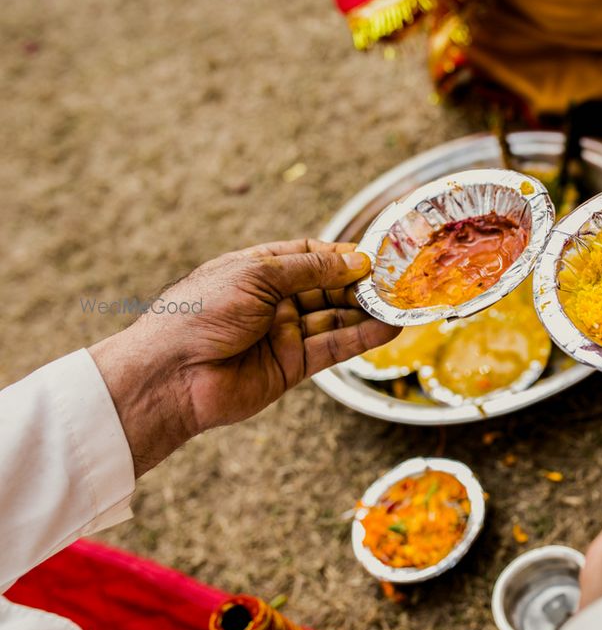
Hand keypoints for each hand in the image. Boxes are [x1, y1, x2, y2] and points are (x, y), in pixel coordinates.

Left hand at [89, 239, 399, 476]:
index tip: (375, 255)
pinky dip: (361, 339)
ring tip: (402, 304)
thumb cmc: (200, 312)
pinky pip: (333, 348)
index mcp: (258, 270)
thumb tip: (355, 260)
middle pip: (328, 288)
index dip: (342, 255)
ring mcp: (284, 334)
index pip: (310, 256)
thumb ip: (310, 269)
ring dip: (368, 312)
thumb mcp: (256, 275)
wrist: (170, 374)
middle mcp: (274, 301)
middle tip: (398, 282)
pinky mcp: (292, 366)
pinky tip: (388, 329)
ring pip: (336, 319)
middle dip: (362, 284)